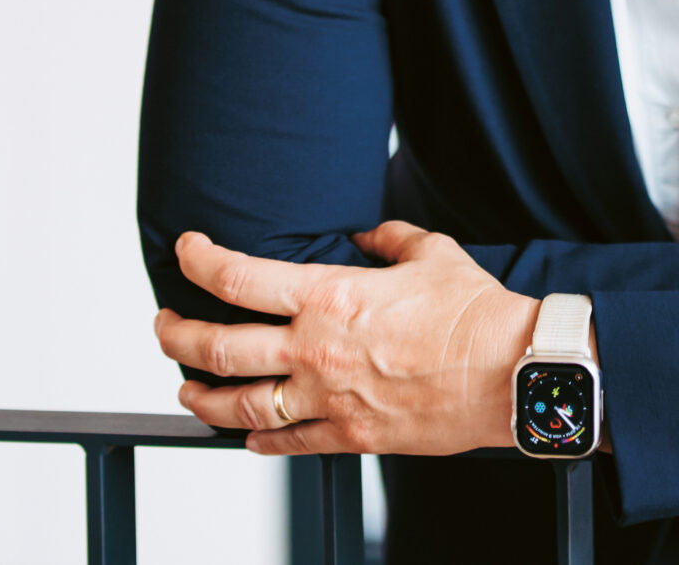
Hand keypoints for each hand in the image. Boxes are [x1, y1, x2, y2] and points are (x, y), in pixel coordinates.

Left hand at [156, 223, 535, 455]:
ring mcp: (330, 398)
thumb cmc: (477, 313)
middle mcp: (317, 350)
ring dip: (202, 398)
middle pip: (218, 348)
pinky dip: (259, 442)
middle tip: (165, 327)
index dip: (199, 261)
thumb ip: (389, 239)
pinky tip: (246, 439)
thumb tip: (368, 233)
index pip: (238, 277)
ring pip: (240, 406)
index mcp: (331, 297)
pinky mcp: (353, 436)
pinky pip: (290, 444)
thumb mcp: (431, 253)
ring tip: (186, 389)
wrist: (512, 372)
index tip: (187, 251)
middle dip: (177, 337)